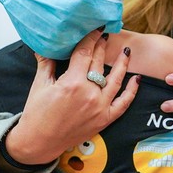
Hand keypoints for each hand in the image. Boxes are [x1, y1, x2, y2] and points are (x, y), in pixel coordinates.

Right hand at [6, 29, 138, 163]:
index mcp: (72, 83)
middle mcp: (89, 94)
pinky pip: (123, 103)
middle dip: (102, 47)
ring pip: (116, 80)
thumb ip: (46, 63)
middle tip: (106, 36)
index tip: (96, 29)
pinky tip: (136, 79)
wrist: (39, 143)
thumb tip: (44, 44)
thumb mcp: (40, 85)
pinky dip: (132, 91)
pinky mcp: (105, 119)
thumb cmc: (36, 113)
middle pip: (99, 63)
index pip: (85, 53)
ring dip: (122, 63)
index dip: (91, 39)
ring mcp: (99, 107)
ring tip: (126, 50)